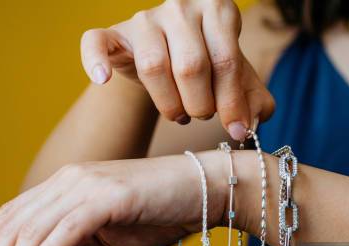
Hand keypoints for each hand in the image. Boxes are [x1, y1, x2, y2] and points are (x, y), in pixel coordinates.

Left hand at [0, 153, 229, 245]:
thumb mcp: (104, 225)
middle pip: (17, 226)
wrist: (201, 189)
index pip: (14, 212)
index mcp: (67, 184)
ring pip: (36, 232)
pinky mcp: (110, 198)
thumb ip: (70, 235)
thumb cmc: (157, 209)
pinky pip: (69, 230)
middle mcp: (71, 180)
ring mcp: (90, 187)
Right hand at [79, 0, 274, 138]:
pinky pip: (97, 43)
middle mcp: (181, 7)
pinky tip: (103, 80)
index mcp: (218, 9)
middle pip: (191, 66)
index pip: (226, 60)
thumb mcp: (237, 78)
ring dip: (169, 103)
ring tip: (179, 114)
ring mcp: (144, 18)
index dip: (231, 102)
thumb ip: (253, 98)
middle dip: (200, 104)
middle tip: (201, 115)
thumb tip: (250, 124)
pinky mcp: (114, 33)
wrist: (170, 55)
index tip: (236, 130)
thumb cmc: (209, 66)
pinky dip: (96, 61)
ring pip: (153, 67)